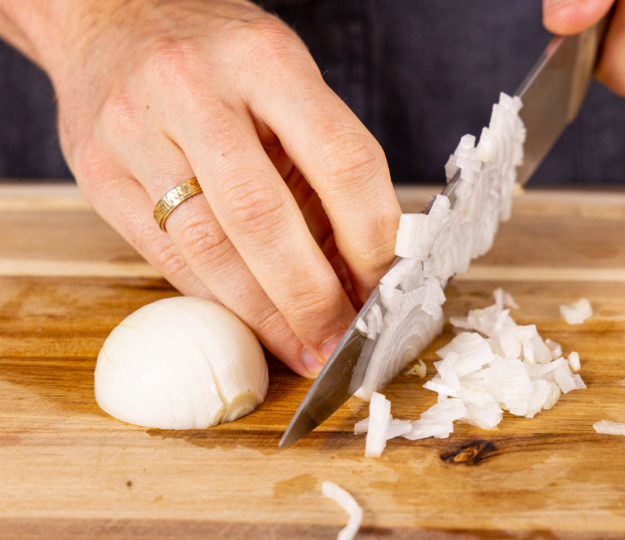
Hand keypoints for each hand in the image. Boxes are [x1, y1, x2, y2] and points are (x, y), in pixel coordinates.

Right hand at [49, 0, 400, 377]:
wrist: (108, 18)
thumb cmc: (217, 56)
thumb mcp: (285, 81)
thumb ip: (322, 169)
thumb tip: (359, 270)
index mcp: (265, 60)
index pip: (340, 160)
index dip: (371, 237)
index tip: (386, 287)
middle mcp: (194, 90)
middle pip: (263, 216)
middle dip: (310, 295)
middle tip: (340, 342)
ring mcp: (135, 131)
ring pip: (208, 248)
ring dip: (263, 314)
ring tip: (301, 347)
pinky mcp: (98, 172)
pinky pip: (167, 256)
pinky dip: (218, 300)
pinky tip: (250, 323)